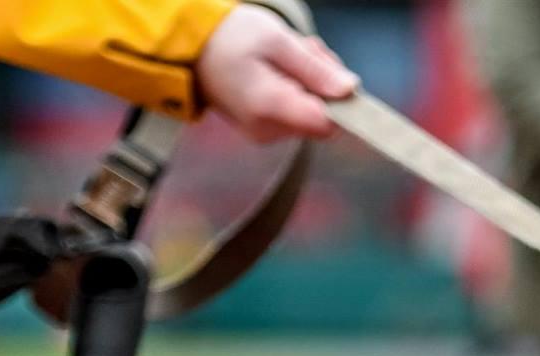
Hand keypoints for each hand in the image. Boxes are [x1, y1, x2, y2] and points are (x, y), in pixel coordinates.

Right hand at [195, 5, 356, 143]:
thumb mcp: (278, 41)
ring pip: (311, 114)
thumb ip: (315, 69)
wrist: (190, 46)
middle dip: (323, 82)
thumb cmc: (230, 37)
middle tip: (306, 51)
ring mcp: (265, 133)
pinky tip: (281, 69)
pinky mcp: (264, 130)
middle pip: (323, 118)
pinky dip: (297, 90)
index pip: (328, 124)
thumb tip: (349, 90)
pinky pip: (296, 114)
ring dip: (311, 82)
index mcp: (271, 108)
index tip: (332, 71)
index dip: (340, 100)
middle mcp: (269, 130)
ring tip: (289, 55)